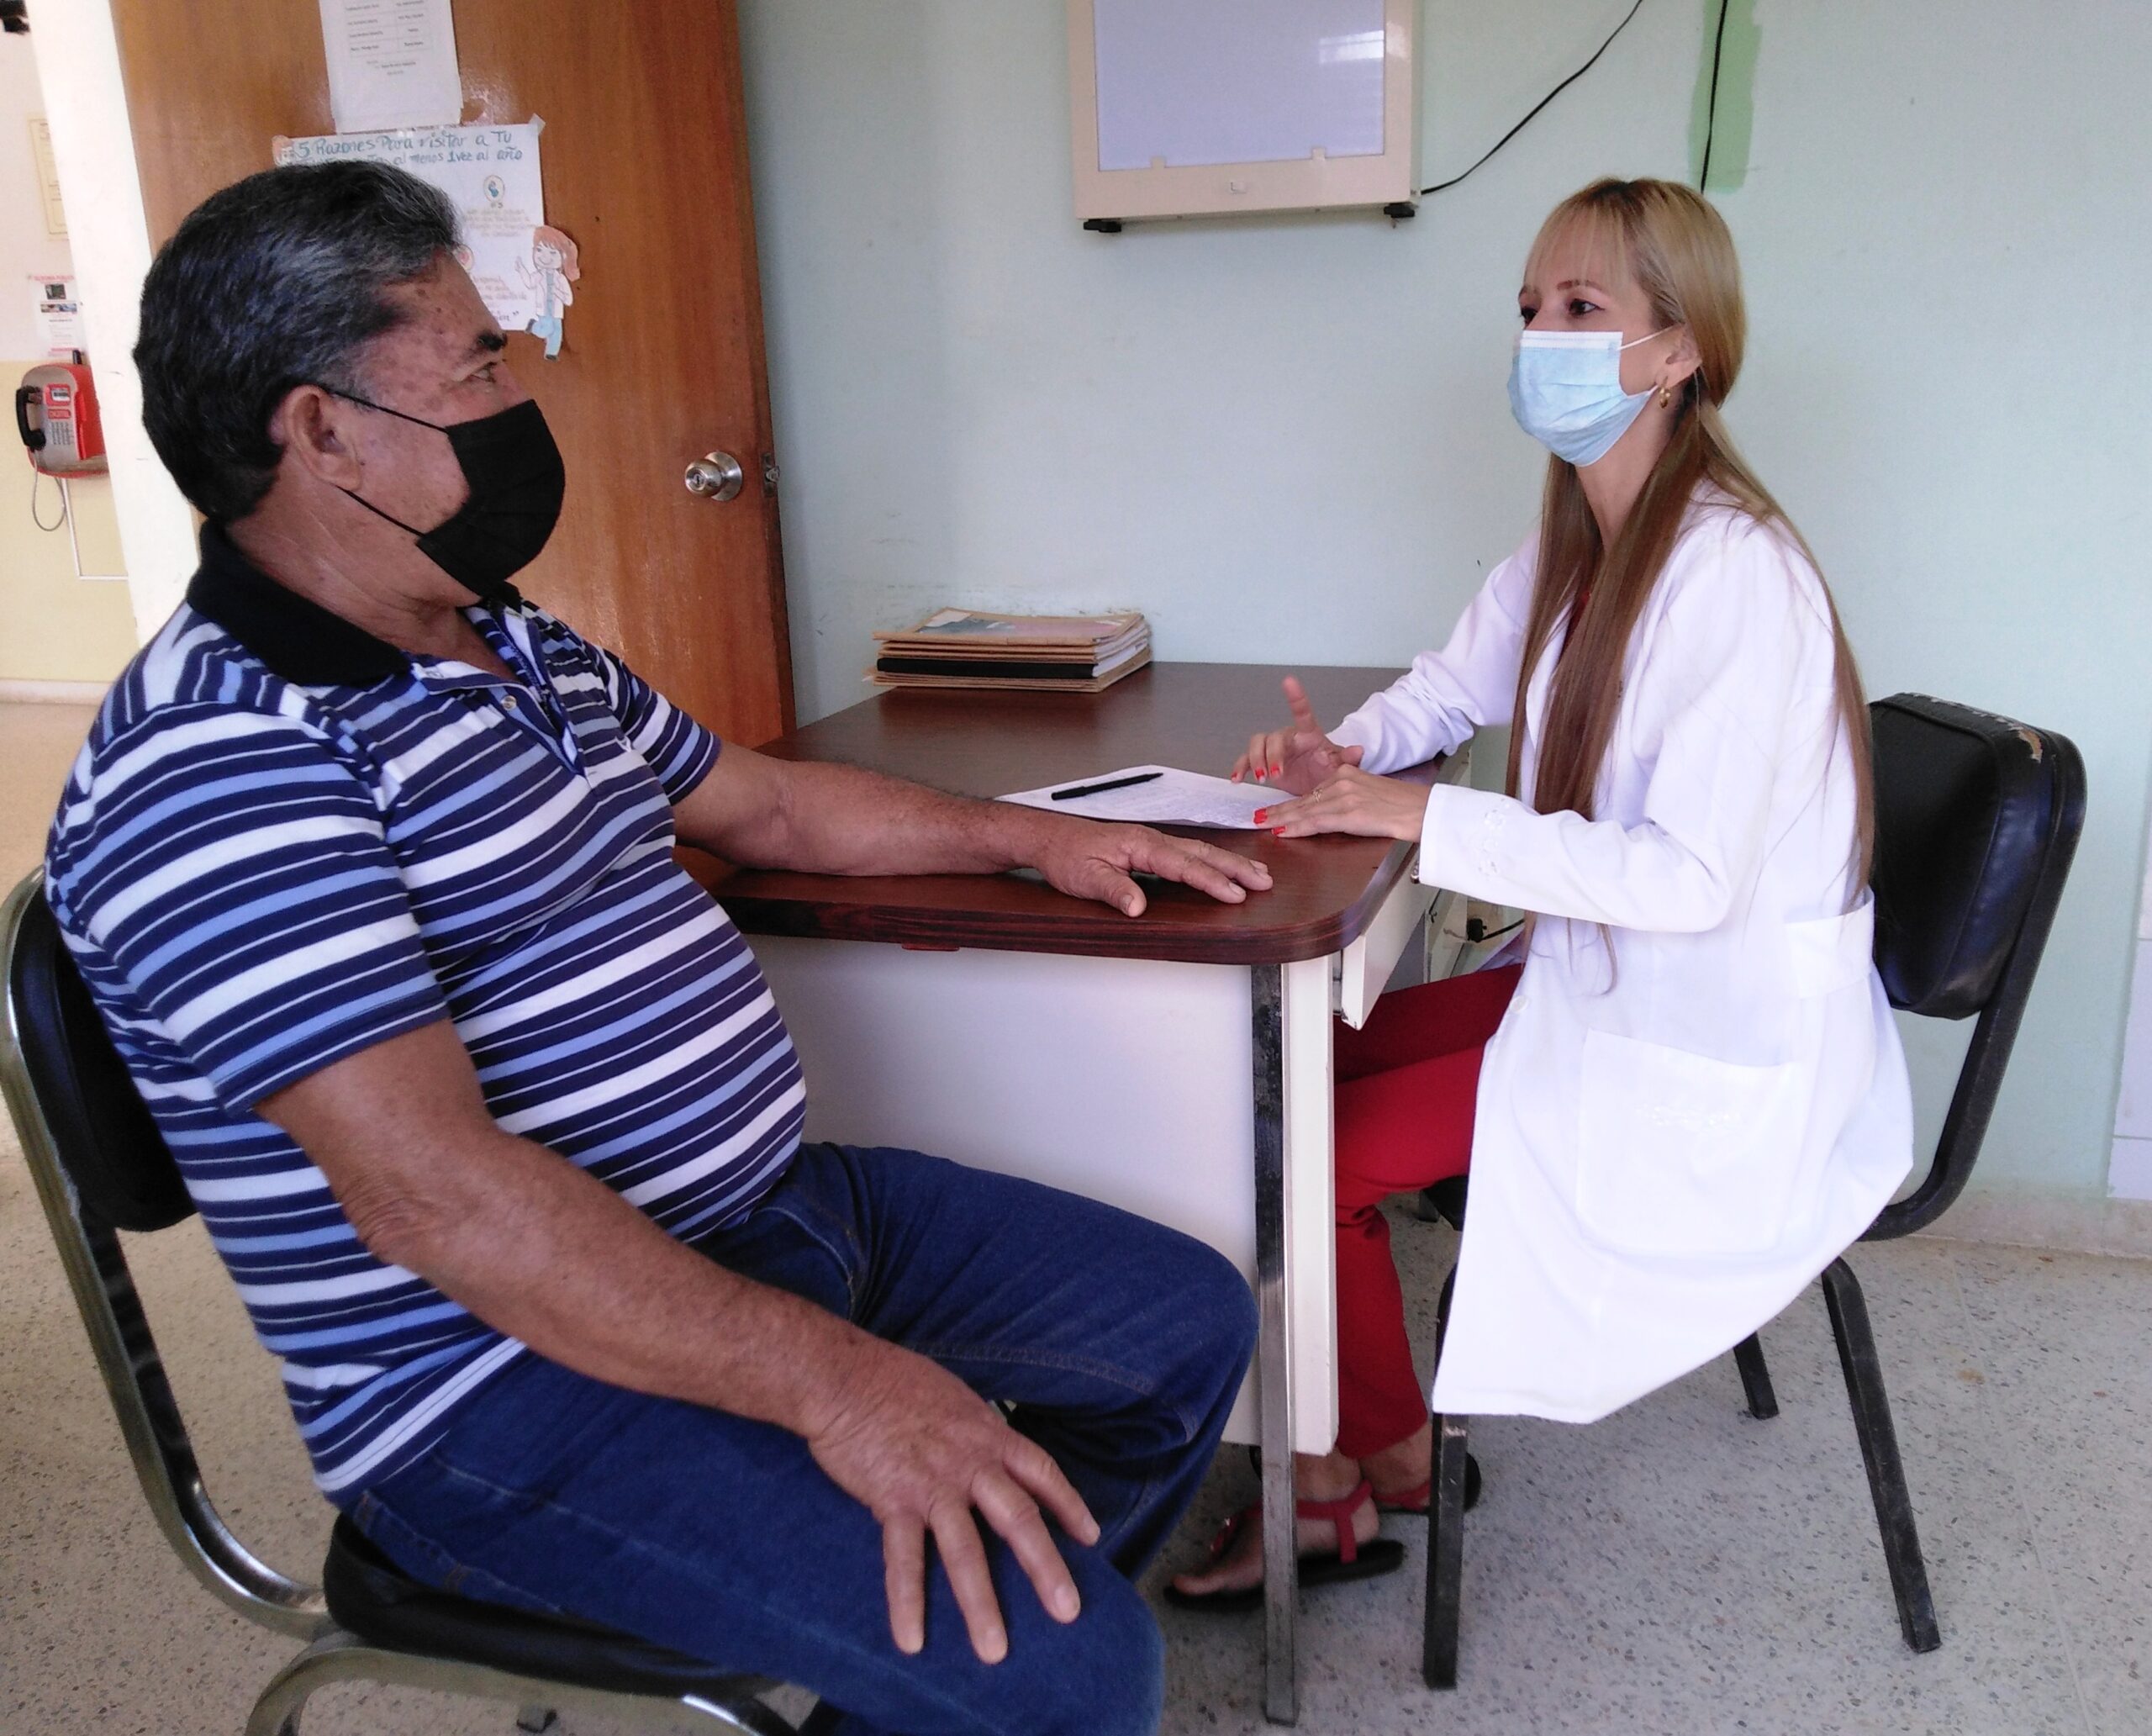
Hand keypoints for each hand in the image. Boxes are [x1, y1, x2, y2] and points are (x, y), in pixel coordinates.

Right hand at [807, 1338, 1099, 1662]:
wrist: (845, 1376)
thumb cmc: (896, 1380)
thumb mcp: (955, 1399)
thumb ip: (976, 1432)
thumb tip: (988, 1452)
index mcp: (989, 1435)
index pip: (1042, 1472)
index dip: (1068, 1505)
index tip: (1090, 1536)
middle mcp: (970, 1463)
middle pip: (1019, 1519)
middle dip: (1045, 1569)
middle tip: (1067, 1612)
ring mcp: (933, 1485)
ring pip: (966, 1551)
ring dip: (981, 1604)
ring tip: (994, 1650)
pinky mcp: (893, 1501)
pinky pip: (903, 1560)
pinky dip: (907, 1602)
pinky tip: (911, 1640)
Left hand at [1031, 819, 1272, 916]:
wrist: (1049, 838)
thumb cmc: (1066, 855)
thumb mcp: (1085, 877)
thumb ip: (1114, 890)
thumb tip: (1137, 907)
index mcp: (1141, 845)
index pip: (1184, 865)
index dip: (1212, 881)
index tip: (1234, 894)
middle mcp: (1152, 840)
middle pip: (1202, 853)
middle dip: (1235, 868)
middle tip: (1263, 882)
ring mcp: (1152, 842)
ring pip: (1199, 851)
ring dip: (1229, 863)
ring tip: (1257, 874)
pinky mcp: (1149, 848)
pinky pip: (1189, 853)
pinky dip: (1211, 860)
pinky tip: (1222, 867)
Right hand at [1230, 675, 1364, 793]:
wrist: (1317, 786)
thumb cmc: (1327, 769)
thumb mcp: (1339, 765)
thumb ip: (1348, 758)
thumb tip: (1358, 750)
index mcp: (1307, 733)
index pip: (1302, 712)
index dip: (1295, 697)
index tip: (1288, 681)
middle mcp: (1288, 737)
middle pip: (1273, 737)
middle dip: (1272, 755)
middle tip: (1277, 774)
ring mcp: (1273, 749)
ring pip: (1256, 744)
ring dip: (1256, 760)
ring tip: (1262, 778)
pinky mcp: (1262, 763)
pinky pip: (1246, 760)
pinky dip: (1240, 767)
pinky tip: (1237, 779)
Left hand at [1255, 763, 1430, 841]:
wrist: (1420, 810)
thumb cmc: (1402, 806)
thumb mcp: (1372, 792)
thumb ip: (1351, 796)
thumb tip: (1333, 811)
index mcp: (1347, 774)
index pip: (1313, 791)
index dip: (1292, 803)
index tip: (1276, 809)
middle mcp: (1342, 782)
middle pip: (1304, 800)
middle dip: (1278, 810)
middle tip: (1258, 816)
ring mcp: (1344, 797)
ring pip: (1304, 810)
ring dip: (1280, 819)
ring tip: (1262, 824)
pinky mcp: (1348, 812)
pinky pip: (1315, 821)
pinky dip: (1296, 827)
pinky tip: (1282, 831)